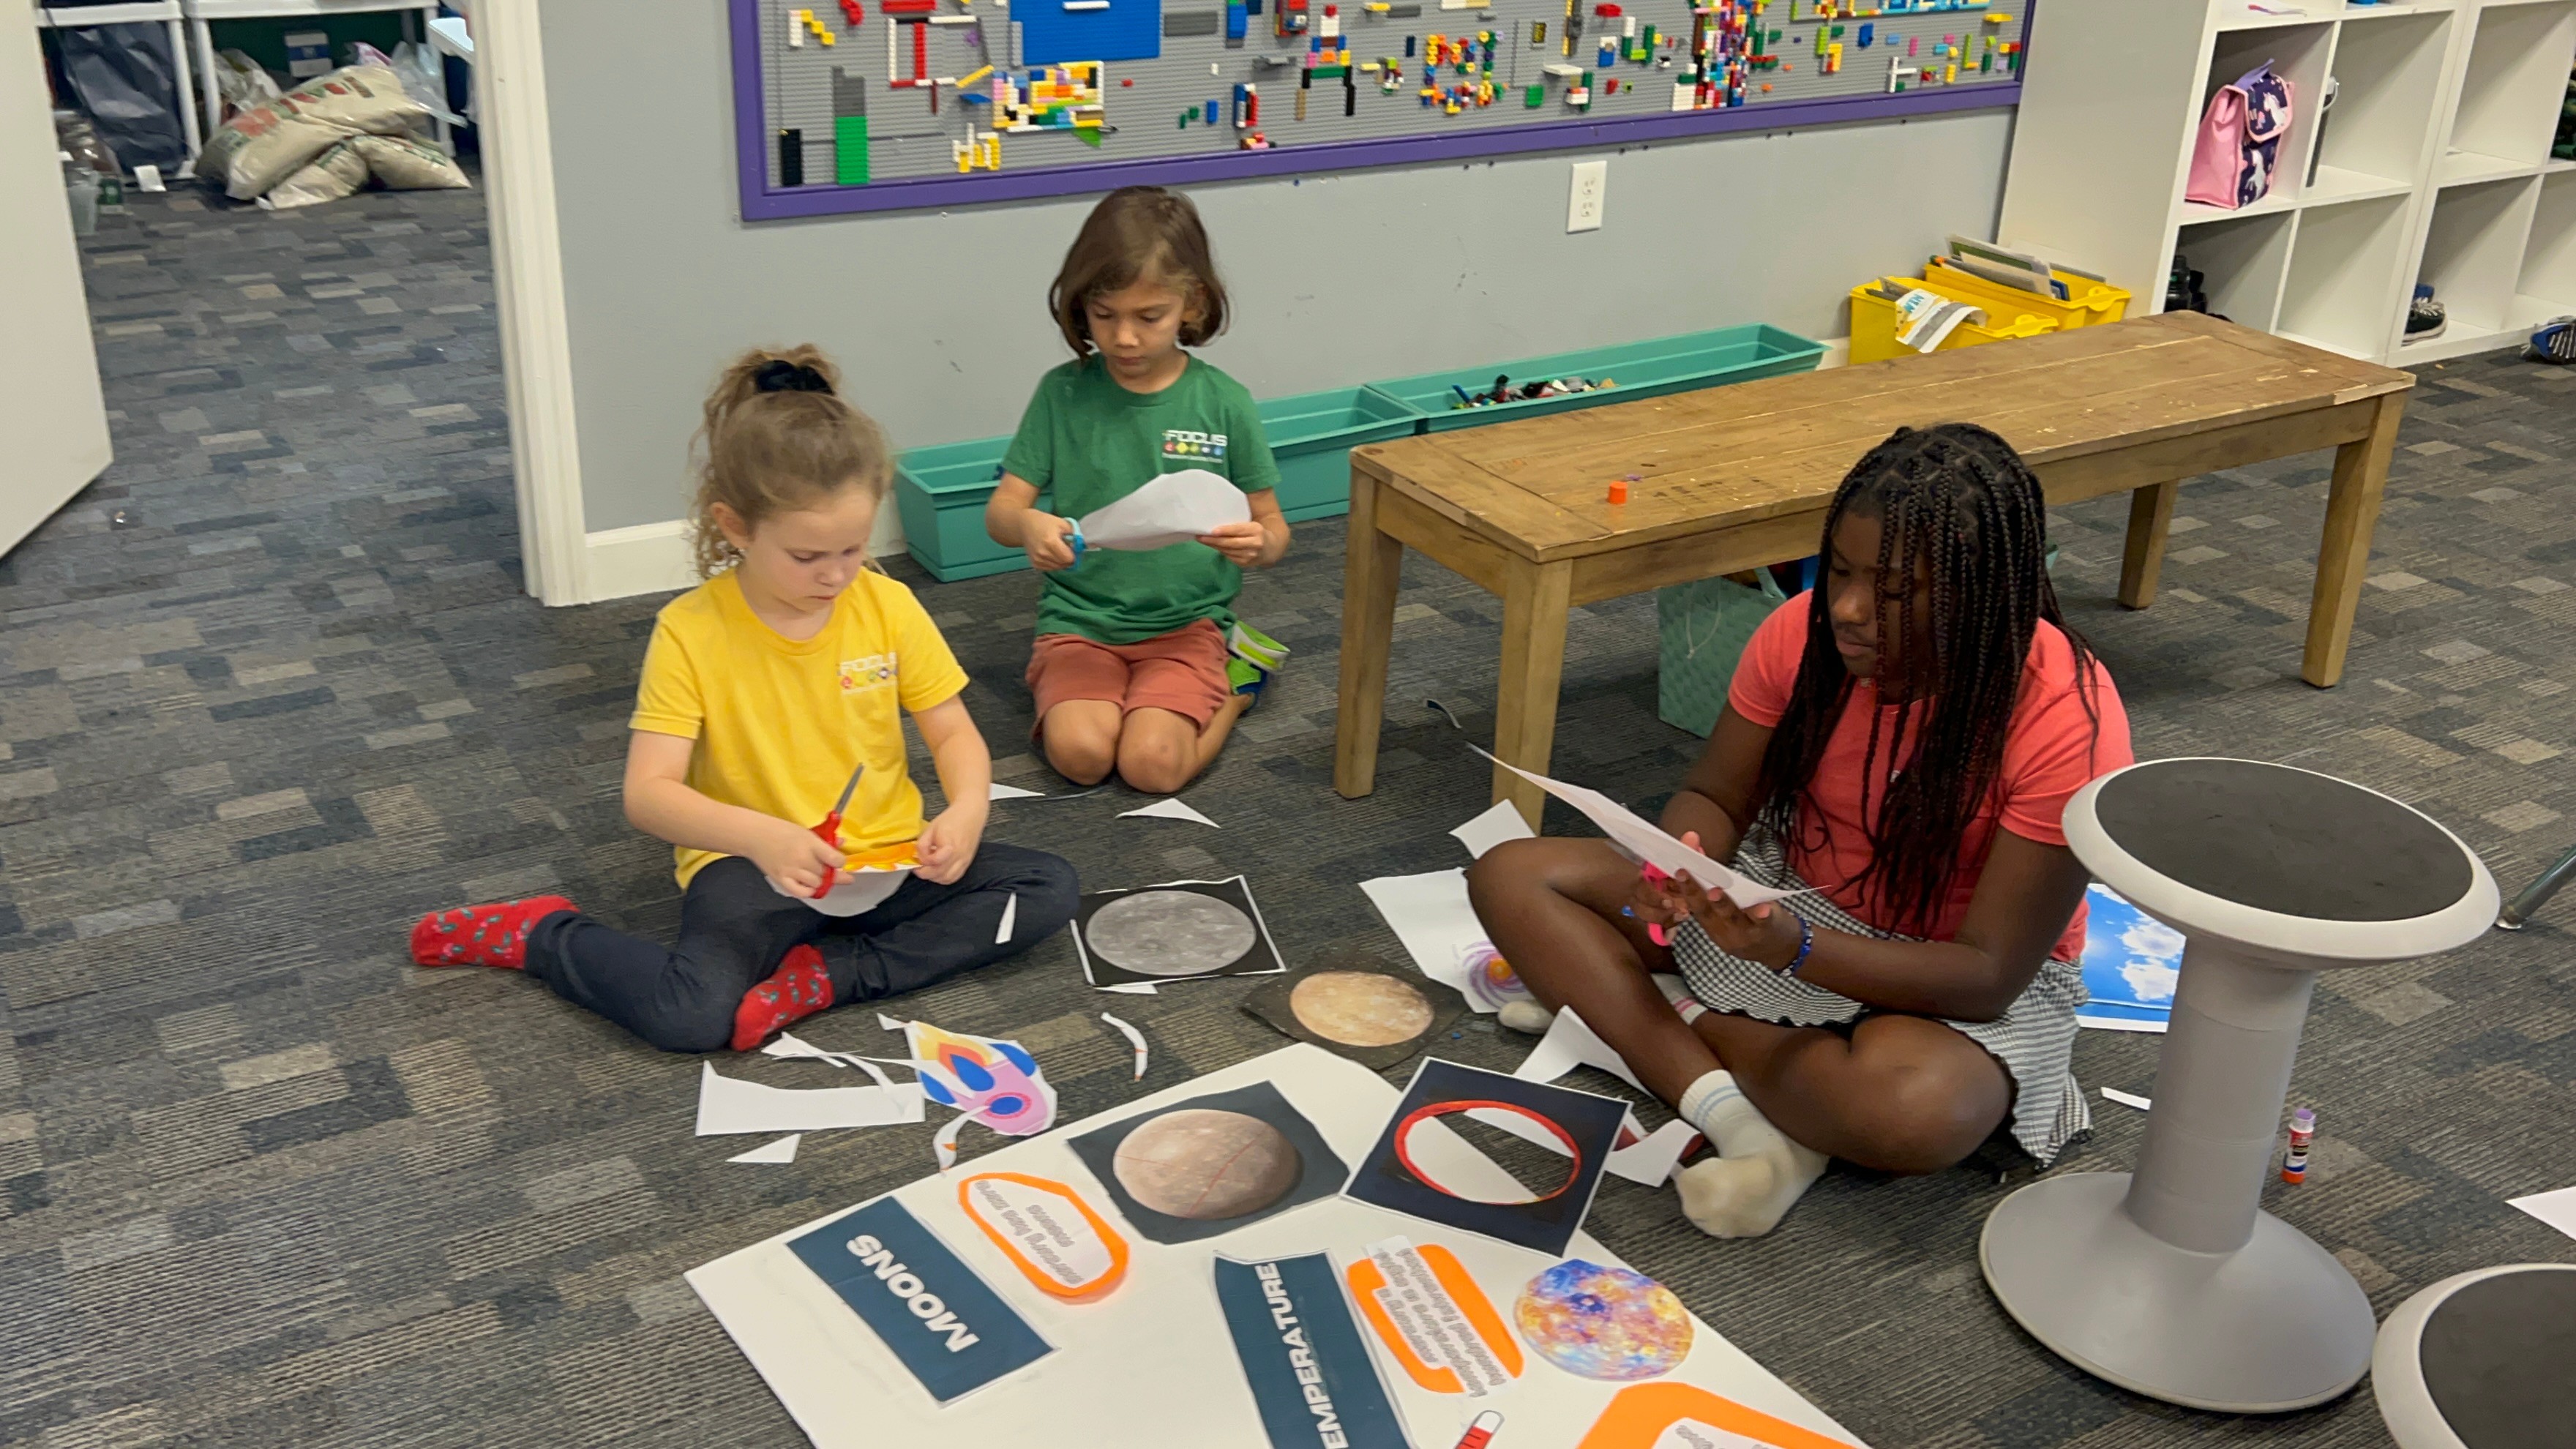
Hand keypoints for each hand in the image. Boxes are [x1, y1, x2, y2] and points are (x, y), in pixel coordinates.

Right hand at [749, 816, 848, 897]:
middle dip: (830, 872)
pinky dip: (808, 891)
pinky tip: (809, 885)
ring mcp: (791, 871)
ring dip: (820, 881)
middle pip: (826, 873)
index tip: (839, 862)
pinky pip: (800, 893)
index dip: (840, 862)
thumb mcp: (805, 831)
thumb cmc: (781, 830)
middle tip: (829, 869)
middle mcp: (802, 859)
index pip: (835, 859)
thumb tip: (841, 843)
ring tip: (816, 874)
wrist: (754, 835)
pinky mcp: (781, 880)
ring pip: (816, 884)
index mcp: (810, 843)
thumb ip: (824, 840)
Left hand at [914, 804, 986, 884]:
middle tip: (918, 867)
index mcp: (950, 845)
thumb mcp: (931, 828)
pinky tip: (939, 870)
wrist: (970, 814)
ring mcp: (965, 861)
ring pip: (947, 879)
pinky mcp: (967, 863)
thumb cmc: (952, 819)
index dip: (923, 861)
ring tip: (928, 868)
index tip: (917, 858)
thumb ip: (922, 844)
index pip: (934, 861)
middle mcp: (959, 855)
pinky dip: (945, 877)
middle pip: (940, 874)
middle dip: (925, 873)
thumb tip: (918, 858)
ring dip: (935, 877)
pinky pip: (955, 877)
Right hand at [1020, 510, 1077, 571]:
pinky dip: (1054, 563)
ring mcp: (1038, 560)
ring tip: (1058, 549)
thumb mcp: (1062, 523)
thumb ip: (1075, 534)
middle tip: (1066, 547)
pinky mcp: (1035, 564)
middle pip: (1064, 564)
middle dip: (1069, 558)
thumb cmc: (1044, 522)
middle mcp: (1043, 554)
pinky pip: (1051, 568)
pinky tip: (1051, 553)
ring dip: (1062, 561)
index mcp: (1051, 542)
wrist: (1024, 525)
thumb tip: (1084, 545)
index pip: (1069, 558)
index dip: (1074, 554)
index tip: (1073, 547)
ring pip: (1058, 568)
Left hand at [1196, 520, 1267, 566]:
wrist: (1271, 548)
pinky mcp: (1245, 564)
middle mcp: (1255, 544)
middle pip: (1231, 543)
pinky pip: (1229, 556)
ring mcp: (1250, 556)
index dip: (1225, 531)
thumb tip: (1216, 527)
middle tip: (1200, 537)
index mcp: (1256, 530)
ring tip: (1203, 540)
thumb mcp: (1251, 525)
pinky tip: (1213, 546)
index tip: (1212, 531)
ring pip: (1228, 551)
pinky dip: (1220, 551)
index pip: (1238, 530)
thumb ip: (1238, 526)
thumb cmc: (1256, 533)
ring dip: (1214, 546)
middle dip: (1214, 540)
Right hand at [1648, 831, 1802, 967]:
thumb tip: (1694, 842)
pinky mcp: (1767, 931)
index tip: (1675, 868)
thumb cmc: (1747, 922)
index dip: (1682, 887)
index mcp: (1709, 924)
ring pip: (1731, 917)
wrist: (1777, 949)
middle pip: (1705, 911)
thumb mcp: (1725, 908)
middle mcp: (1722, 932)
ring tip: (1715, 892)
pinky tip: (1763, 908)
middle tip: (1683, 873)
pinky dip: (1762, 914)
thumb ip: (1711, 877)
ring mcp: (1744, 933)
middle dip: (1693, 892)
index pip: (1691, 904)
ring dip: (1722, 904)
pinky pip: (1764, 923)